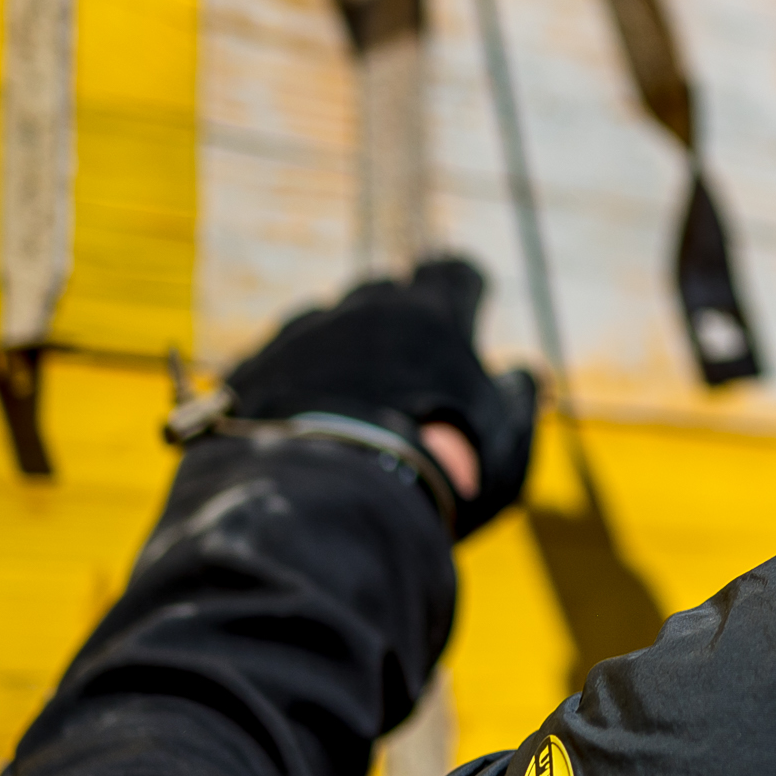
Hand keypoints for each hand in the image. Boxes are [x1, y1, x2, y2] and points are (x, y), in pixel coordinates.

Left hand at [220, 258, 539, 534]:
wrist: (331, 502)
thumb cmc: (439, 470)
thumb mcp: (507, 443)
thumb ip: (518, 398)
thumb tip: (518, 373)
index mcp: (434, 313)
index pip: (455, 274)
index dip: (464, 294)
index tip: (467, 319)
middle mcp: (366, 307)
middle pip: (387, 291)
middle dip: (399, 320)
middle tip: (409, 372)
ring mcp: (305, 332)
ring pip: (328, 321)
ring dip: (344, 349)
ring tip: (351, 402)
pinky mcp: (256, 365)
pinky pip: (279, 357)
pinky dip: (296, 379)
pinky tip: (304, 420)